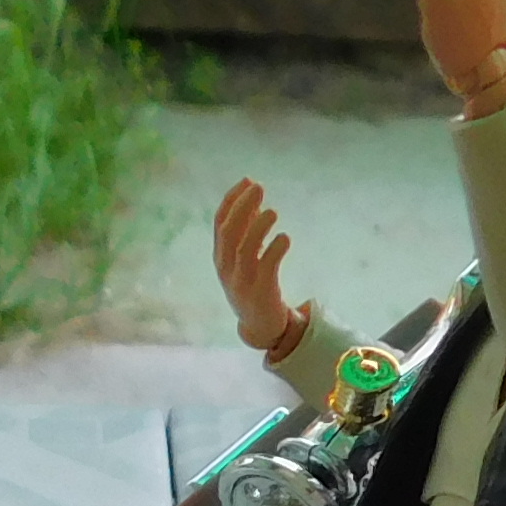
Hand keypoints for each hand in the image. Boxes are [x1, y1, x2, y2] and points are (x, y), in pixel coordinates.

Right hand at [213, 179, 300, 354]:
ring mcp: (242, 281)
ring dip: (258, 228)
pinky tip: (285, 238)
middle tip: (259, 187)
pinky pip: (266, 268)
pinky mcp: (261, 292)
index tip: (247, 181)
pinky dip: (274, 251)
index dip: (231, 200)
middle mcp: (227, 267)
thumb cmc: (253, 284)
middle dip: (243, 207)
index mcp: (221, 256)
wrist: (260, 324)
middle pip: (230, 232)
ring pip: (245, 250)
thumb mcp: (244, 257)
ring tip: (273, 212)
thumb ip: (247, 230)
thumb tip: (254, 197)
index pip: (220, 223)